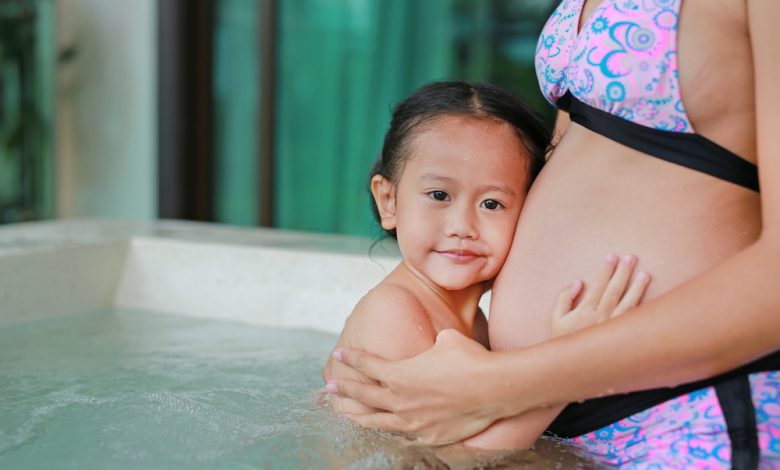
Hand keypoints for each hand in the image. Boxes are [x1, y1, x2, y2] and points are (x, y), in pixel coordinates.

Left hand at [326, 329, 501, 444]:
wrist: (494, 388)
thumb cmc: (470, 359)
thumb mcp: (446, 340)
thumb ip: (432, 343)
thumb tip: (434, 342)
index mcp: (401, 374)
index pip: (367, 365)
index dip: (351, 359)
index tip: (338, 354)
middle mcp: (401, 400)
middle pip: (364, 395)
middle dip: (344, 390)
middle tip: (329, 387)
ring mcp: (414, 422)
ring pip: (377, 421)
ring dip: (358, 416)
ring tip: (344, 414)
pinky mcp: (429, 436)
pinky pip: (403, 435)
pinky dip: (390, 431)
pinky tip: (385, 430)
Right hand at [551, 254, 650, 336]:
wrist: (572, 367)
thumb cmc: (562, 340)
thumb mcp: (555, 319)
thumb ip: (563, 298)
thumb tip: (578, 282)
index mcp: (585, 312)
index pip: (598, 286)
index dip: (605, 271)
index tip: (611, 257)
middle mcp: (601, 318)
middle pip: (614, 291)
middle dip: (623, 273)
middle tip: (631, 257)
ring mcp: (613, 328)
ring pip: (628, 305)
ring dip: (637, 288)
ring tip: (645, 274)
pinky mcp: (621, 336)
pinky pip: (633, 319)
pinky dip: (641, 308)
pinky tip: (647, 298)